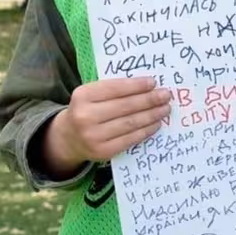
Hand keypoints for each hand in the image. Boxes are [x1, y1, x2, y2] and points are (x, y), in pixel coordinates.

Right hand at [46, 77, 171, 170]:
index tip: (154, 82)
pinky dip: (146, 130)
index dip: (136, 86)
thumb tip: (148, 86)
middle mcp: (85, 116)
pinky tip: (156, 124)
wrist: (69, 137)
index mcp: (83, 96)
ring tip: (165, 109)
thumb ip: (113, 88)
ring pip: (130, 123)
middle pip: (125, 106)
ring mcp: (93, 136)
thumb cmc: (87, 109)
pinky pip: (130, 139)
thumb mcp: (91, 94)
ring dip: (152, 115)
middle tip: (166, 95)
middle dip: (149, 100)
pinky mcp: (102, 151)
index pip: (115, 88)